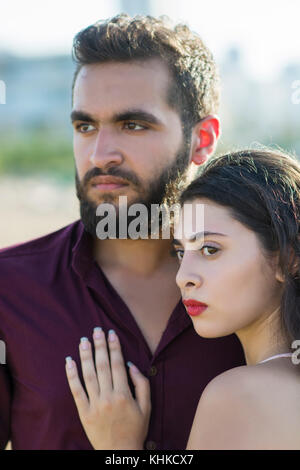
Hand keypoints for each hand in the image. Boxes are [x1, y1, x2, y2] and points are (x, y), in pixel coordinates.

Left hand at [65, 328, 150, 449]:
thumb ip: (141, 384)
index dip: (114, 347)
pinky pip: (76, 391)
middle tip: (96, 330)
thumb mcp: (147, 407)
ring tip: (83, 340)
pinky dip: (71, 375)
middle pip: (102, 365)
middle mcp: (108, 397)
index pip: (117, 364)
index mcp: (124, 394)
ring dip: (85, 355)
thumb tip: (130, 365)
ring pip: (88, 374)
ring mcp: (95, 404)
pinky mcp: (84, 412)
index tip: (111, 333)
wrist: (120, 453)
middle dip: (99, 345)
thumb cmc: (136, 430)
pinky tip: (69, 362)